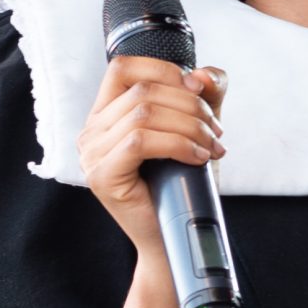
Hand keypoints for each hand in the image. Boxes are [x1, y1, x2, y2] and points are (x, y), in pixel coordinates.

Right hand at [77, 55, 228, 253]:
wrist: (172, 239)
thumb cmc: (182, 186)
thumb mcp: (196, 130)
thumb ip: (203, 97)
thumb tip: (205, 74)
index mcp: (105, 114)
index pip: (124, 67)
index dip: (165, 70)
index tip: (199, 90)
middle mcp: (91, 130)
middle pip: (143, 90)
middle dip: (190, 106)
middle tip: (216, 133)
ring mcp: (92, 154)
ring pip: (144, 114)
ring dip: (190, 126)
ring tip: (212, 147)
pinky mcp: (102, 175)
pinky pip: (140, 142)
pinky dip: (177, 144)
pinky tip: (197, 158)